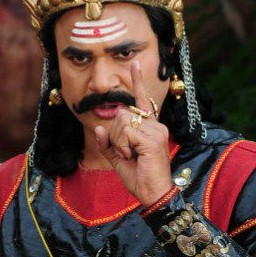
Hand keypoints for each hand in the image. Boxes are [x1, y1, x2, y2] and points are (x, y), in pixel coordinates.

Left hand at [93, 60, 172, 206]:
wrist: (153, 193)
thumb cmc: (139, 177)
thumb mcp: (117, 159)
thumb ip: (107, 143)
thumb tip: (99, 127)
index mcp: (149, 127)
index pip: (141, 100)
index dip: (137, 81)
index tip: (135, 63)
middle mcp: (155, 125)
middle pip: (122, 113)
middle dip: (115, 134)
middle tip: (126, 153)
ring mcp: (156, 131)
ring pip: (122, 122)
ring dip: (119, 142)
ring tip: (131, 156)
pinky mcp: (152, 139)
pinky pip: (126, 133)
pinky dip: (123, 147)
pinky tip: (133, 157)